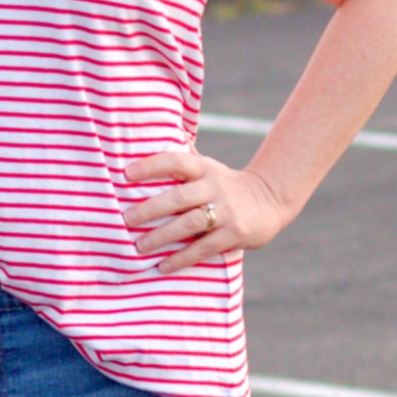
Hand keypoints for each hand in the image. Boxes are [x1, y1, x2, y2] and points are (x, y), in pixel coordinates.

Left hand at [121, 147, 288, 271]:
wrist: (270, 201)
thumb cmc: (226, 185)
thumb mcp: (209, 167)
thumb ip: (186, 157)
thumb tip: (161, 130)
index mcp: (204, 169)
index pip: (175, 162)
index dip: (151, 166)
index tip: (126, 174)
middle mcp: (215, 187)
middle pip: (179, 197)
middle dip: (150, 209)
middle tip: (126, 219)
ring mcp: (226, 212)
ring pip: (189, 224)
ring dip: (162, 236)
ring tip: (139, 246)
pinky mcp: (234, 234)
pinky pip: (204, 248)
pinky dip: (182, 258)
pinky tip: (163, 265)